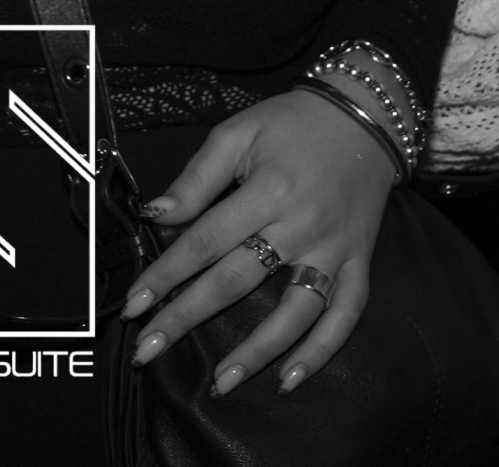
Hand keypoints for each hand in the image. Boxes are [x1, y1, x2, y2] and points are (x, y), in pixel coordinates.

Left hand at [117, 89, 394, 396]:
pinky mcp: (359, 264)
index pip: (205, 241)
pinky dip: (320, 352)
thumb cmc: (292, 124)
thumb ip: (197, 177)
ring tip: (221, 382)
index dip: (166, 275)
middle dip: (188, 319)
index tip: (134, 305)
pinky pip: (344, 316)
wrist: (364, 117)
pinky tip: (288, 380)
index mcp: (268, 190)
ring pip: (294, 312)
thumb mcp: (238, 133)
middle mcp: (302, 226)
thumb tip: (156, 214)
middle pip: (237, 282)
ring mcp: (334, 251)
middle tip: (150, 350)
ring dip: (256, 352)